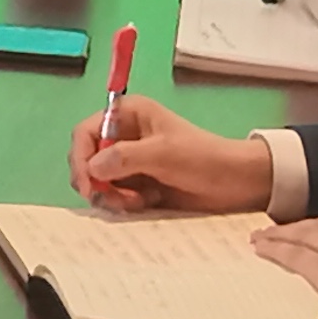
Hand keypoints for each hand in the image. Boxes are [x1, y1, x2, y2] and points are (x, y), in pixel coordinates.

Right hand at [70, 93, 273, 216]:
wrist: (236, 183)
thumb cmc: (203, 158)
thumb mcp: (164, 154)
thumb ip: (125, 157)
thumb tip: (92, 168)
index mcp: (128, 115)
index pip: (85, 132)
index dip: (80, 157)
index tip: (87, 183)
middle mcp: (124, 135)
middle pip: (87, 159)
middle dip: (96, 181)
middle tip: (114, 200)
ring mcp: (130, 161)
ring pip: (99, 181)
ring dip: (112, 195)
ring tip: (138, 202)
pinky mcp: (138, 183)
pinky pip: (114, 195)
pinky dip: (123, 203)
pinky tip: (145, 203)